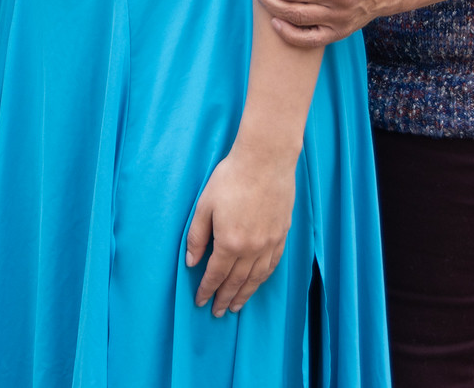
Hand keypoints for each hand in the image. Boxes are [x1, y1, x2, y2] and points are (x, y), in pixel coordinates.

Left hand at [185, 148, 293, 315]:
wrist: (265, 162)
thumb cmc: (230, 179)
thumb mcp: (204, 206)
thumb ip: (197, 237)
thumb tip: (191, 262)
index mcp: (230, 242)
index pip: (216, 274)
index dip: (207, 289)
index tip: (200, 301)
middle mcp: (252, 249)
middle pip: (237, 281)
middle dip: (225, 298)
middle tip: (217, 312)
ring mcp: (270, 244)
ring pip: (256, 278)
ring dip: (245, 294)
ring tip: (236, 306)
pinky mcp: (282, 236)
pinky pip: (272, 265)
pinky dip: (263, 279)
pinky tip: (257, 283)